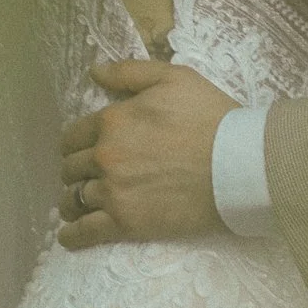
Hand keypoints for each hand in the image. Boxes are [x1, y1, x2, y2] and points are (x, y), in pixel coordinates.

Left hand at [55, 61, 238, 249]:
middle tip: (86, 175)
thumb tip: (93, 72)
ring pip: (74, 198)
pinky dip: (72, 235)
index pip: (74, 136)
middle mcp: (105, 156)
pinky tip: (69, 235)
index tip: (83, 150)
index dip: (76, 143)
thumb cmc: (210, 117)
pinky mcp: (125, 223)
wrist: (238, 164)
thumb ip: (129, 72)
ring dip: (72, 200)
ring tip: (77, 204)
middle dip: (75, 170)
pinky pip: (85, 231)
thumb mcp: (174, 78)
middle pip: (71, 168)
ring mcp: (113, 191)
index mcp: (112, 121)